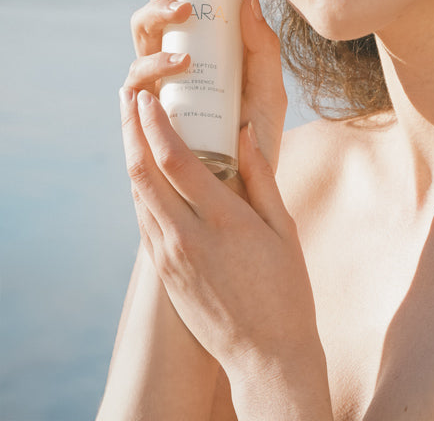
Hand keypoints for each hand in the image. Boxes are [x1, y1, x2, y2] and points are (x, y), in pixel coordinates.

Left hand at [119, 87, 331, 416]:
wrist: (266, 355)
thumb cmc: (286, 289)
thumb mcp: (284, 228)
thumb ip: (261, 176)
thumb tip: (246, 129)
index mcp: (223, 220)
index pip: (176, 160)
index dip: (156, 124)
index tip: (149, 97)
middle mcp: (187, 237)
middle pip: (143, 173)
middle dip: (132, 130)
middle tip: (128, 98)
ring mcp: (170, 258)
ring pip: (138, 196)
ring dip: (131, 156)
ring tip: (132, 125)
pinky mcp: (165, 273)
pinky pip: (144, 221)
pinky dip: (141, 188)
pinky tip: (145, 171)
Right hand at [126, 0, 287, 168]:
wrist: (239, 197)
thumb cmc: (253, 141)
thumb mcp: (269, 89)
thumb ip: (264, 48)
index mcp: (198, 44)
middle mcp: (169, 58)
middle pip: (153, 5)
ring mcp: (153, 86)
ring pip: (139, 38)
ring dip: (158, 20)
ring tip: (185, 20)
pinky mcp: (143, 116)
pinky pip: (135, 86)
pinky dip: (151, 70)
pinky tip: (175, 65)